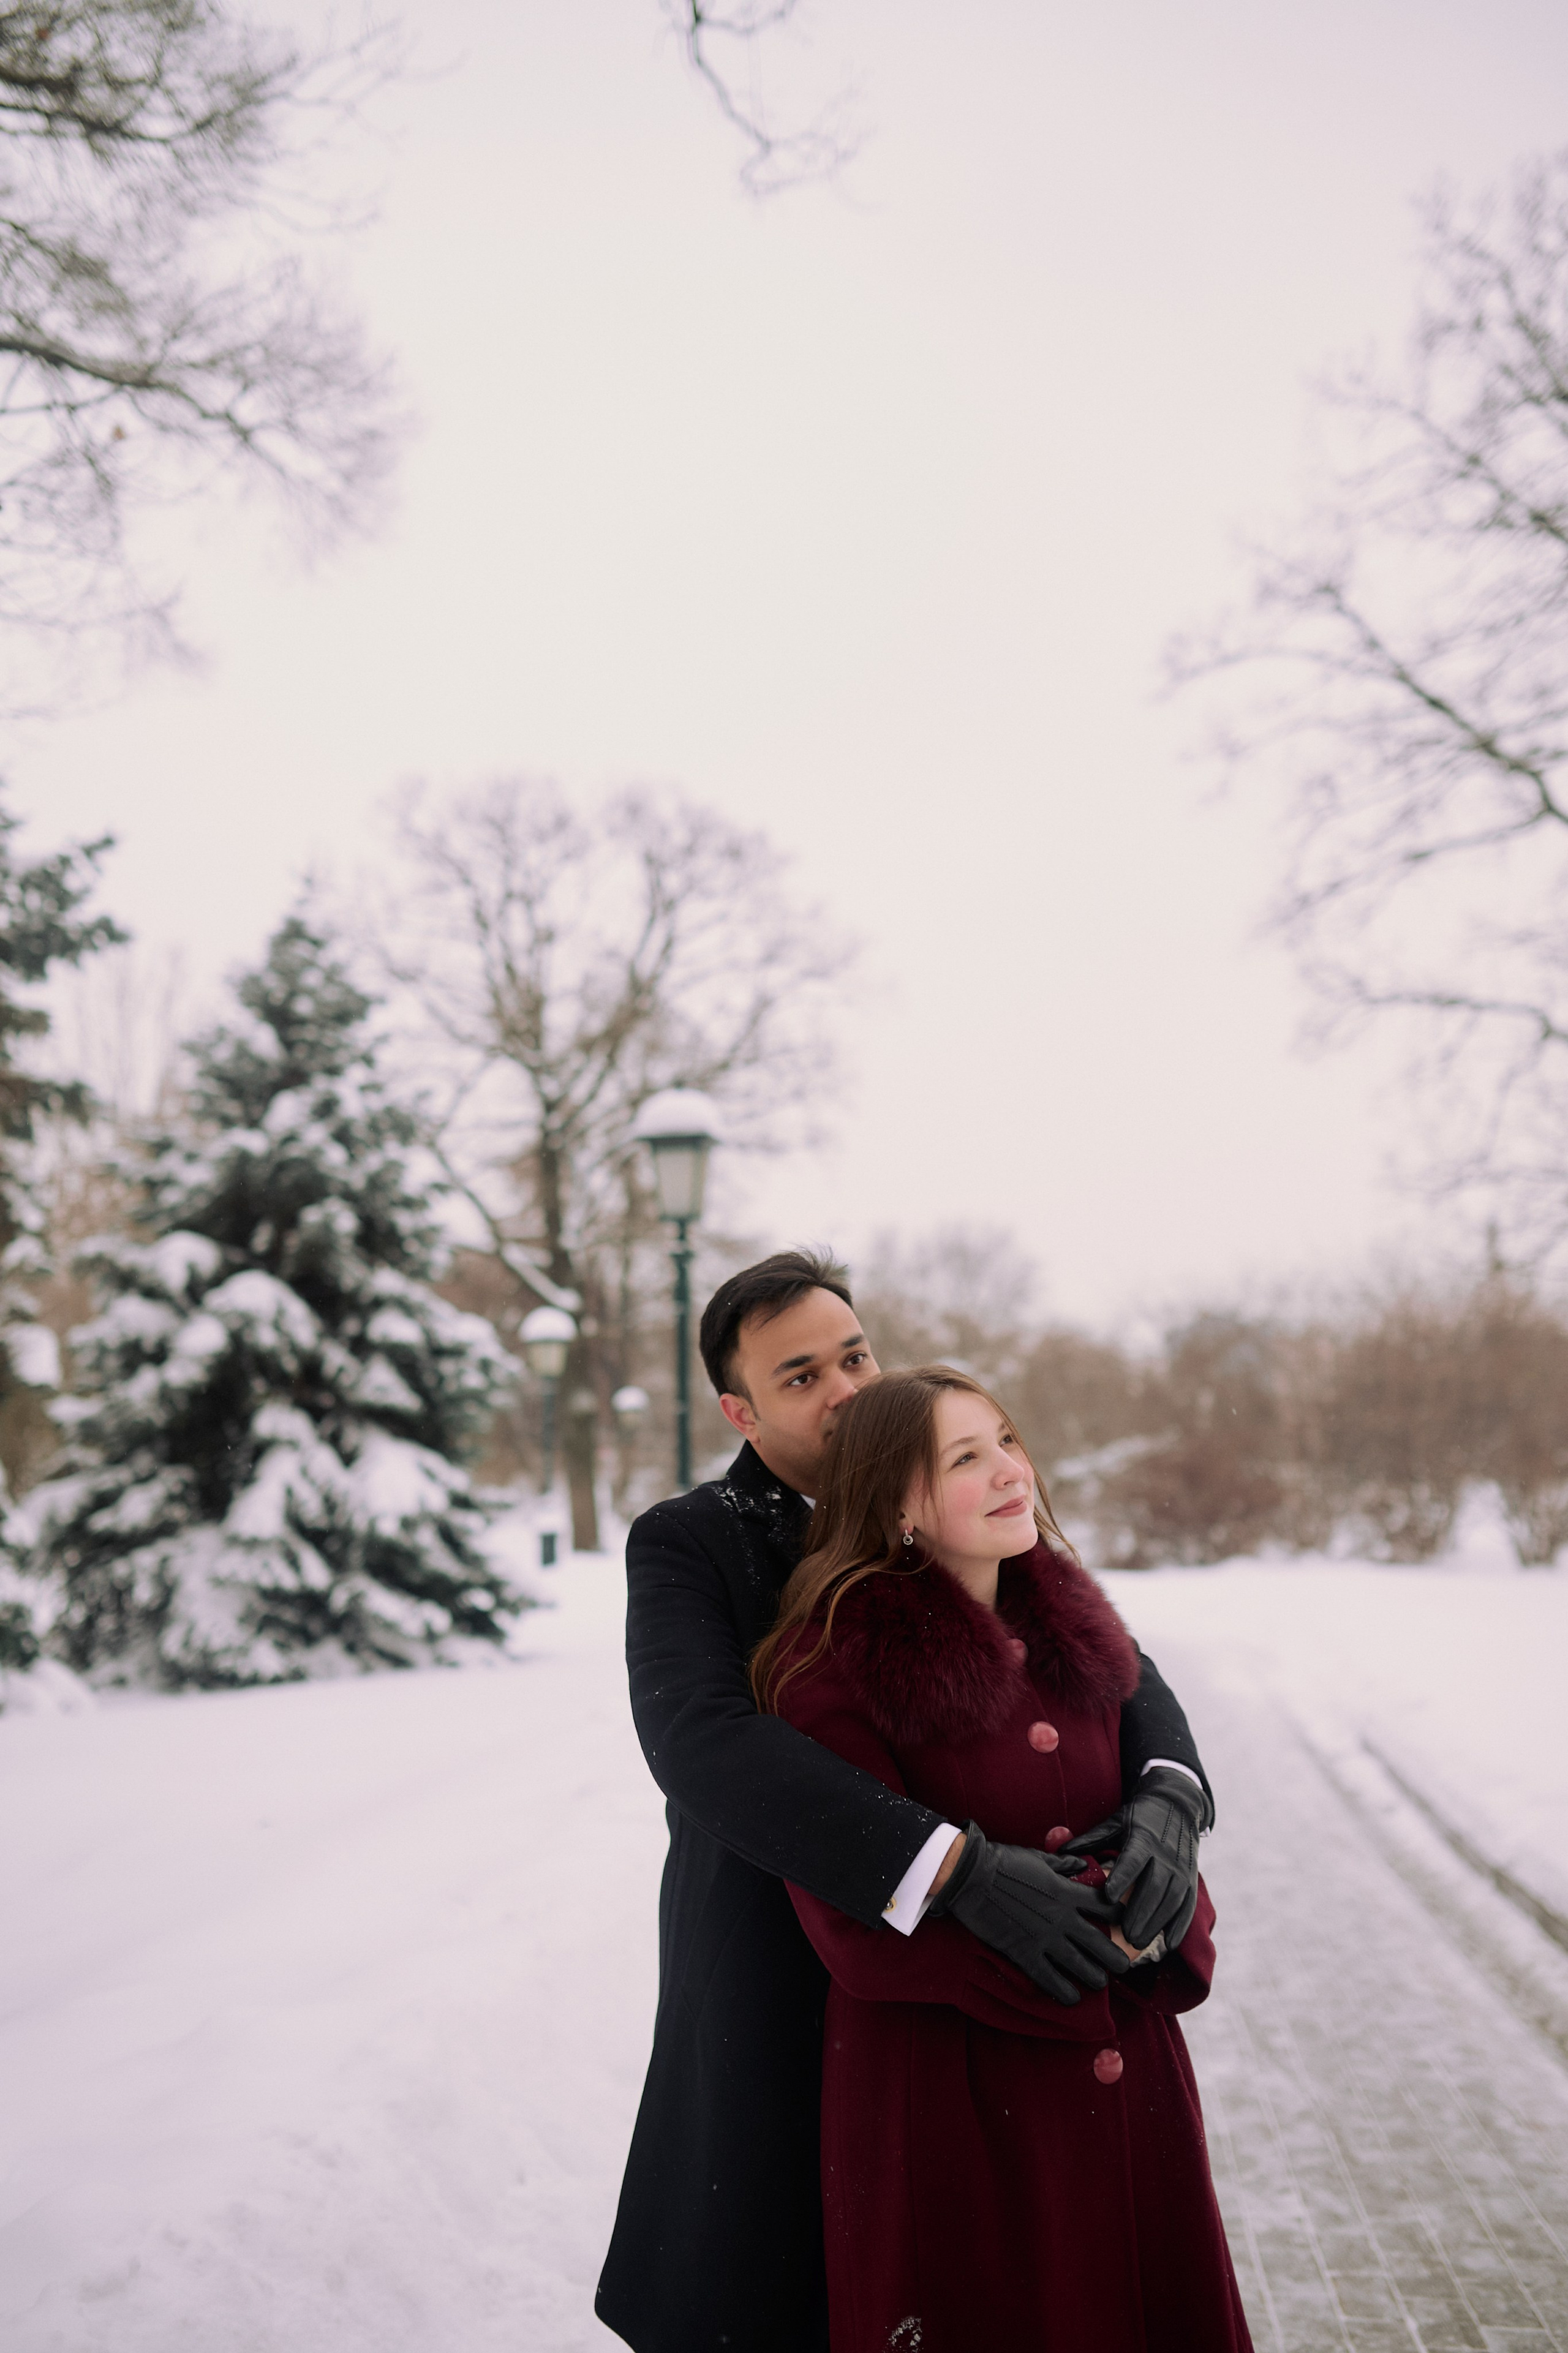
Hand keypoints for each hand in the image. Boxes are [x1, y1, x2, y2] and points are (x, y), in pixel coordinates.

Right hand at [928, 1821, 1132, 2004]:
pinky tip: (1071, 1998)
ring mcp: (1043, 1937)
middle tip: (1124, 1967)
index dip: (1118, 1916)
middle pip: (1098, 1942)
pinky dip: (1062, 1991)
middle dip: (1115, 1957)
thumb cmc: (1005, 1862)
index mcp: (1066, 1891)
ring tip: (1101, 1983)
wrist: (972, 1876)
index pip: (1104, 1906)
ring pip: (1078, 1964)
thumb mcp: (1039, 1858)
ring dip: (1094, 1977)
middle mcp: (1061, 1917)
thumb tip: (1083, 1865)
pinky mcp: (1024, 1953)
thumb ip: (1064, 1865)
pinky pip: (1048, 1978)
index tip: (1124, 1925)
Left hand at [1060, 1767, 1204, 1948]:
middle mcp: (1165, 1854)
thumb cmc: (1140, 1818)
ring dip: (1156, 1922)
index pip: (1133, 1860)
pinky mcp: (1191, 1878)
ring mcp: (1181, 1868)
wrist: (1178, 1805)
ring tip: (1137, 1942)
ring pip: (1171, 1899)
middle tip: (1124, 1936)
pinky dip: (1180, 1924)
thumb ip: (1093, 1839)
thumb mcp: (1117, 1821)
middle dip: (1139, 1912)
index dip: (1122, 1878)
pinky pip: (1188, 1904)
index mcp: (1143, 1838)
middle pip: (1153, 1886)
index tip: (1108, 1897)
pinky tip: (1168, 1942)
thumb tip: (1063, 1851)